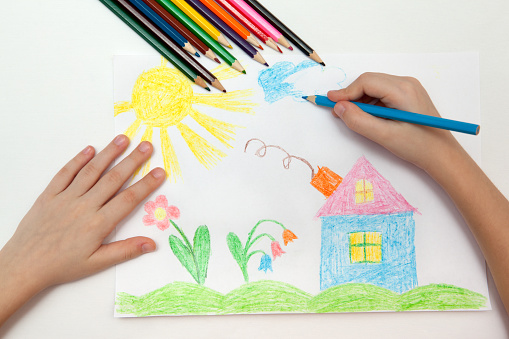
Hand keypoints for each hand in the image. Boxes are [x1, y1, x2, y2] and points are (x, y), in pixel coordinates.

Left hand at [0, 135, 164, 324]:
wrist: (25, 265)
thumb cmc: (61, 266)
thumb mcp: (96, 264)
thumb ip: (125, 251)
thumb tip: (151, 244)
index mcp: (98, 224)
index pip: (128, 199)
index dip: (146, 184)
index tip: (160, 172)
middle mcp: (84, 206)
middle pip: (113, 178)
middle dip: (133, 161)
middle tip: (147, 146)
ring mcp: (66, 198)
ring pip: (91, 171)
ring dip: (109, 153)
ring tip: (123, 139)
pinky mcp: (49, 195)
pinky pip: (65, 173)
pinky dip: (78, 160)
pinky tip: (90, 149)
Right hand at [327, 72, 461, 171]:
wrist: (442, 155)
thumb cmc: (417, 146)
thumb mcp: (384, 136)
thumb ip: (359, 121)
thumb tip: (339, 108)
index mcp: (403, 90)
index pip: (366, 82)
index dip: (345, 92)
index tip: (330, 102)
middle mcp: (407, 83)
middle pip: (370, 82)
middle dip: (352, 95)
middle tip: (338, 112)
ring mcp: (409, 88)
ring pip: (375, 87)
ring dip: (361, 100)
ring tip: (353, 118)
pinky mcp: (409, 96)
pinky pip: (383, 93)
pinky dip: (371, 103)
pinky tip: (368, 117)